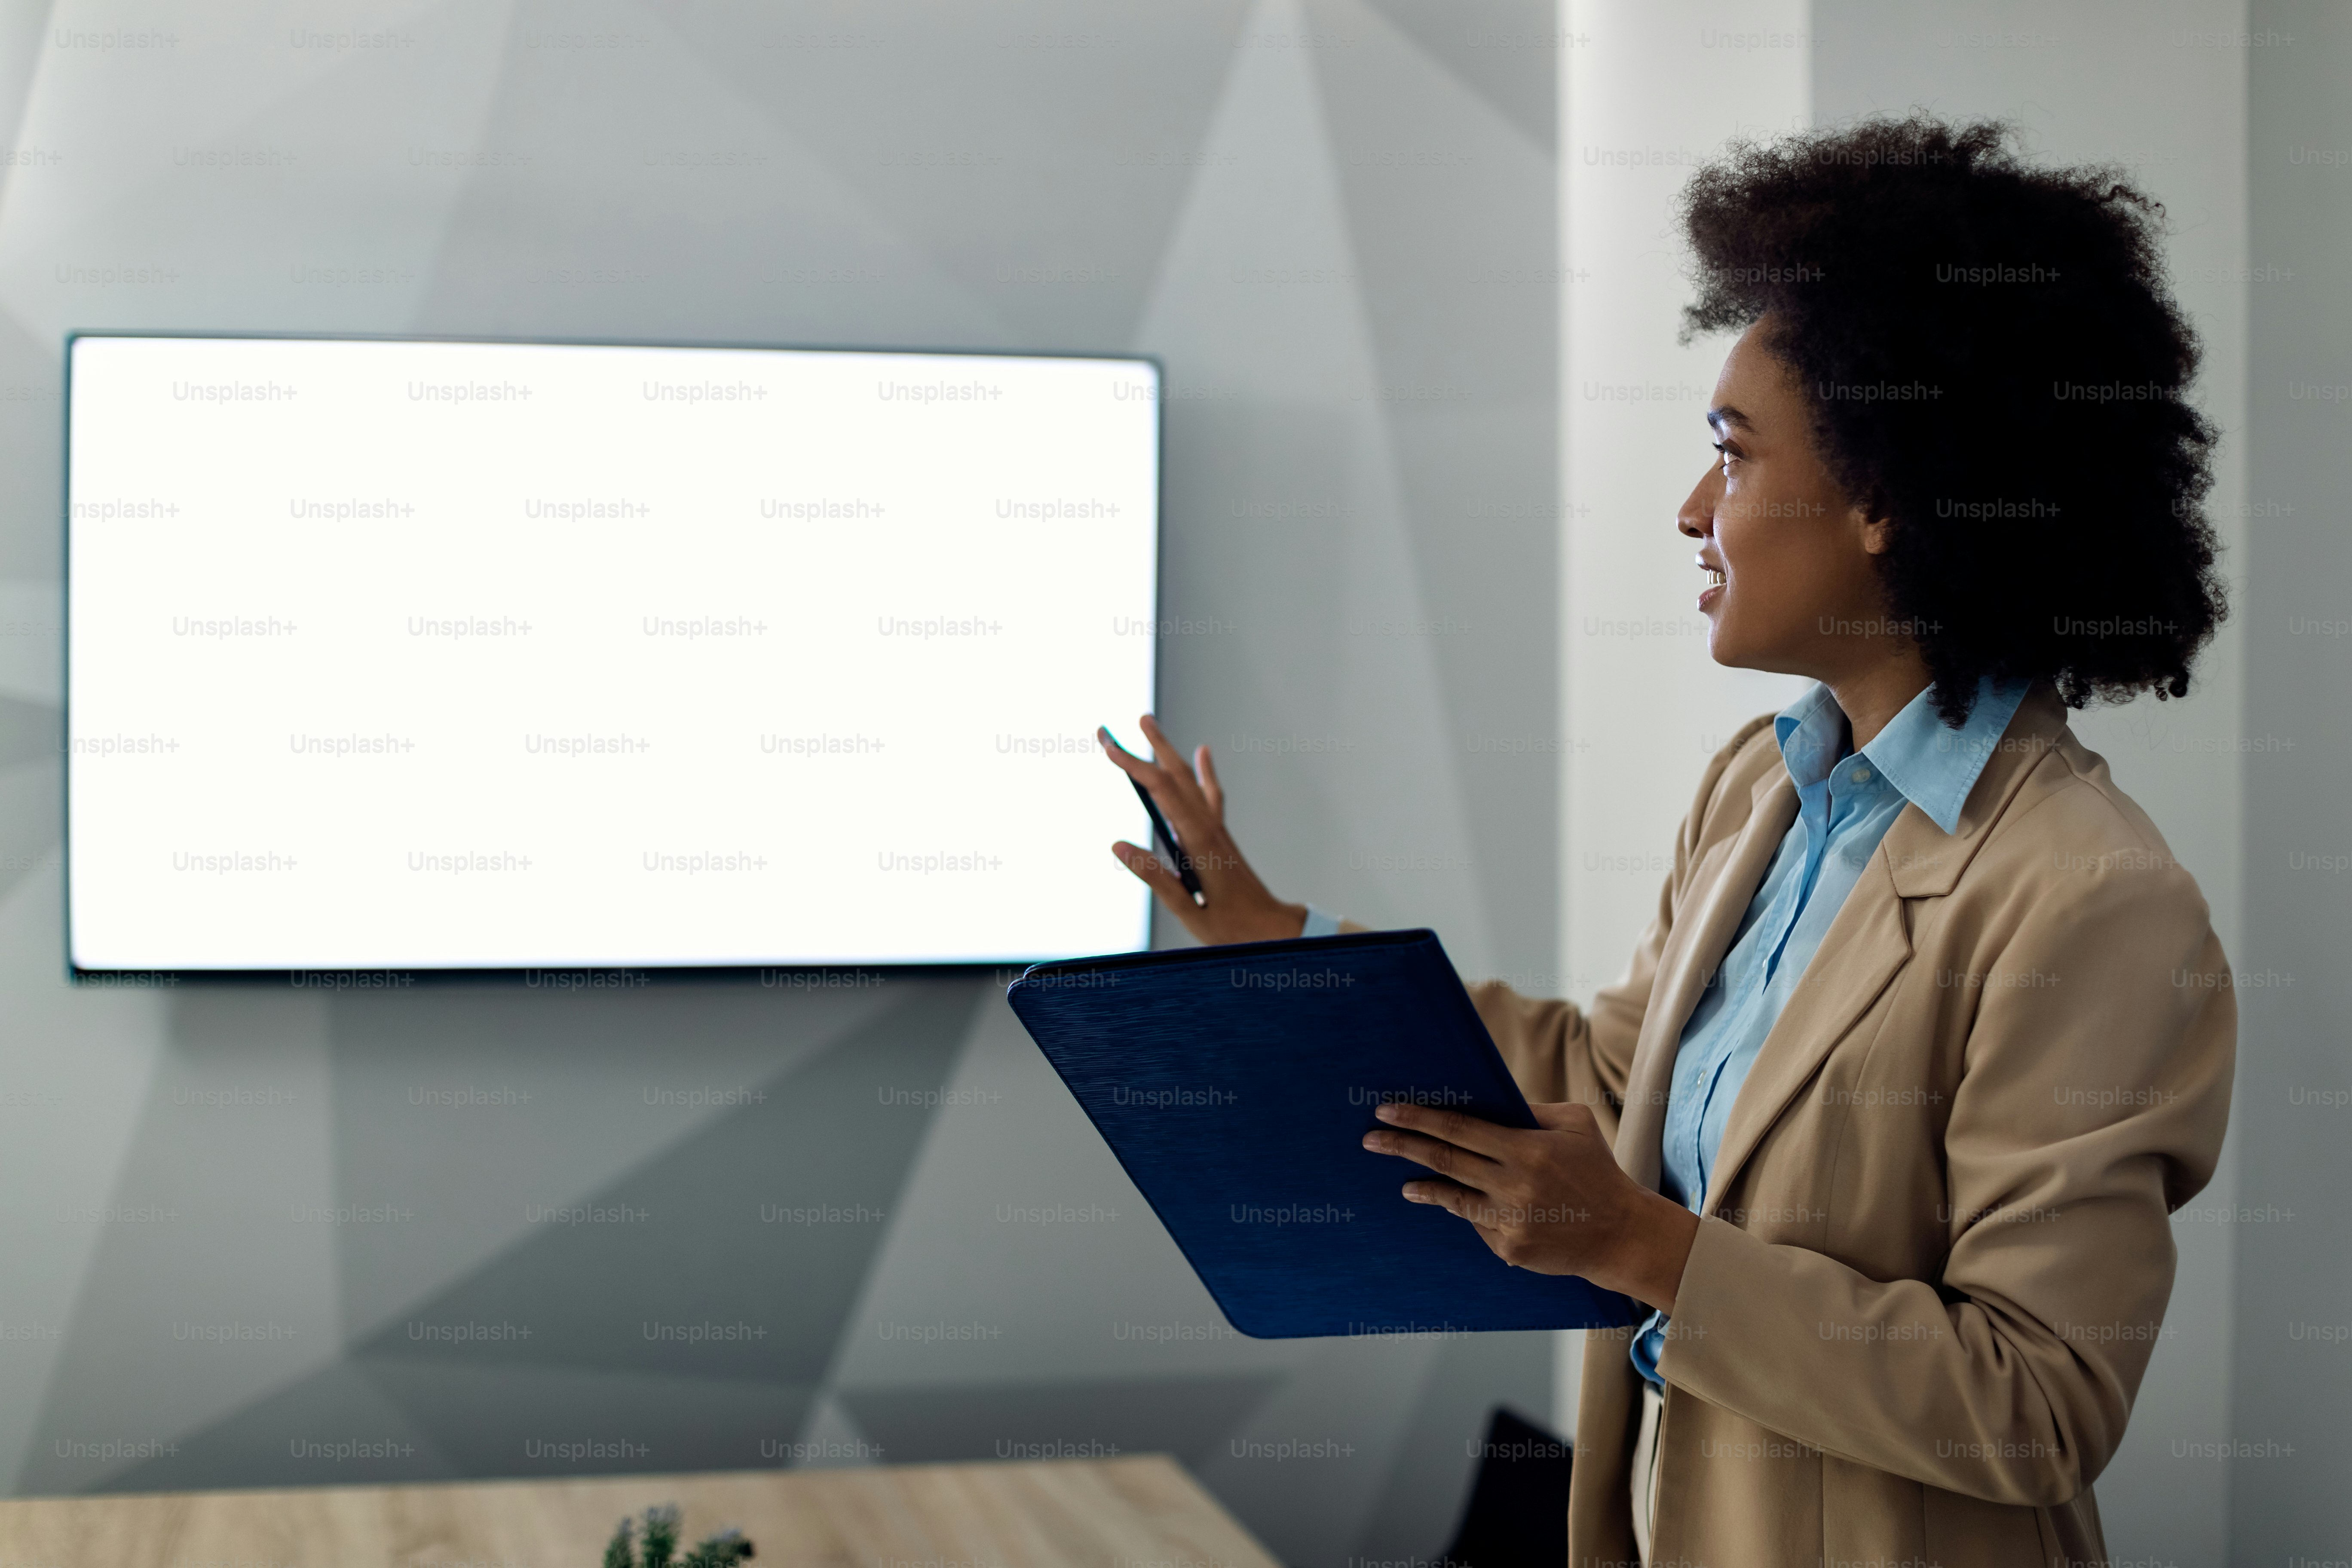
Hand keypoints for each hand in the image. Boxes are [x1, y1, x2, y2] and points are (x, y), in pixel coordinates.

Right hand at [1098, 713, 1308, 945]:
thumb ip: (1154, 877)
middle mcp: (1208, 826)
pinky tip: (1202, 752)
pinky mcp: (1220, 835)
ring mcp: (1216, 828)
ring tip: (1147, 725)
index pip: (1160, 789)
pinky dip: (1203, 771)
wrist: (1271, 928)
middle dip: (1143, 747)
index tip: (1108, 746)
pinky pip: (1210, 793)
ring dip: (1166, 750)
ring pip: (1189, 779)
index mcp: (1198, 840)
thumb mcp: (1186, 909)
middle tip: (1112, 729)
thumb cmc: (1231, 926)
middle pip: (1173, 775)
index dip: (1132, 764)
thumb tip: (1118, 846)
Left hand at [1361, 1100, 1699, 1313]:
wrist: (1621, 1234)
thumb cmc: (1597, 1170)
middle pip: (1444, 1161)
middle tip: (1371, 1138)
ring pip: (1452, 1198)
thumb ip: (1530, 1111)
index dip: (1419, 1118)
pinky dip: (1463, 1211)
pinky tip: (1451, 1204)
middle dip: (1402, 1146)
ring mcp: (1509, 1221)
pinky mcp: (1509, 1249)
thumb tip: (1485, 1100)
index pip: (1459, 1128)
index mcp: (1527, 1149)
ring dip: (1422, 1186)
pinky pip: (1476, 1224)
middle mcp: (1514, 1185)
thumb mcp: (1574, 1124)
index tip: (1386, 1110)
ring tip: (1403, 1180)